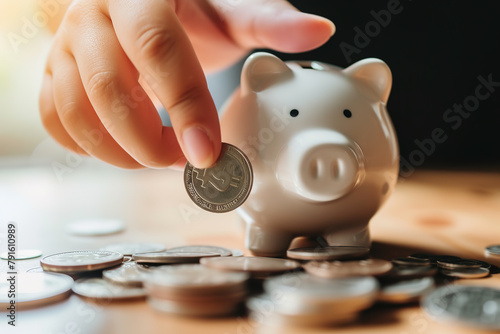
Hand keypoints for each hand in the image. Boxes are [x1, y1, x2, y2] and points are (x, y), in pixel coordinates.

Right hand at [39, 0, 333, 168]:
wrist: (147, 6)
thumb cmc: (194, 9)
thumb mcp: (232, 9)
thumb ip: (270, 20)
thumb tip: (319, 31)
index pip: (157, 48)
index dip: (184, 106)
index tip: (208, 153)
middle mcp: (93, 13)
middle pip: (109, 87)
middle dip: (151, 140)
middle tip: (187, 160)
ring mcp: (66, 43)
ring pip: (75, 109)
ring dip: (121, 151)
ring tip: (161, 157)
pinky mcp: (54, 70)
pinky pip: (55, 118)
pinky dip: (88, 147)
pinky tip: (124, 149)